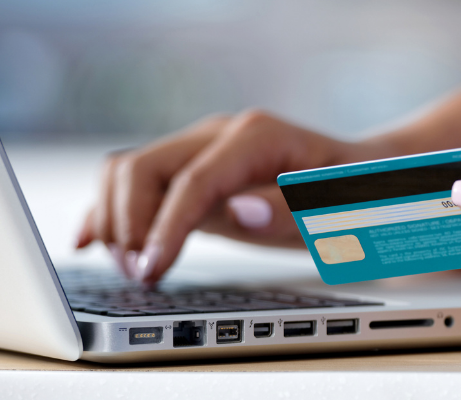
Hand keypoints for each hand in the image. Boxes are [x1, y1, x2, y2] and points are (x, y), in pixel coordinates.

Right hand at [75, 110, 374, 284]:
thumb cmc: (351, 191)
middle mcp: (221, 136)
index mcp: (258, 137)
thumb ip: (291, 208)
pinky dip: (110, 210)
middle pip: (143, 166)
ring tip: (134, 269)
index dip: (165, 226)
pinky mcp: (192, 173)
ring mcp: (202, 151)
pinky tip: (91, 240)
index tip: (153, 268)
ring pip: (128, 172)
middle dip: (130, 223)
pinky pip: (136, 183)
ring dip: (116, 220)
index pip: (193, 179)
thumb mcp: (338, 206)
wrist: (355, 176)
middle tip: (142, 275)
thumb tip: (238, 210)